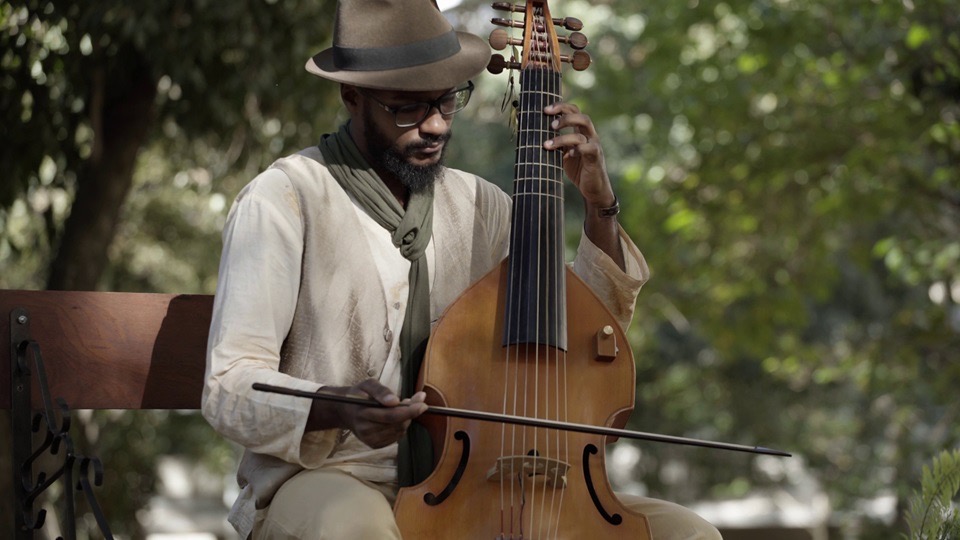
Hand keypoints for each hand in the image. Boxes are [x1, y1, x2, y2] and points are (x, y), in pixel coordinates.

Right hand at [309, 379, 426, 448]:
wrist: (344, 411)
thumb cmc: (358, 395)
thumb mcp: (367, 385)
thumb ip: (381, 391)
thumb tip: (396, 400)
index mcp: (363, 413)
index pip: (391, 415)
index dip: (409, 410)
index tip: (423, 403)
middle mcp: (365, 430)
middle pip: (398, 424)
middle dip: (411, 412)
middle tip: (416, 400)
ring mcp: (370, 440)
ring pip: (399, 431)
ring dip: (406, 418)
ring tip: (401, 407)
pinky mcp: (374, 445)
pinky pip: (396, 437)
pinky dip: (400, 426)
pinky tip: (395, 418)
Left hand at [542, 102, 615, 208]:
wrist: (593, 189)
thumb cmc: (577, 169)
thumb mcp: (563, 153)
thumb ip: (555, 143)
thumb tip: (533, 136)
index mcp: (582, 131)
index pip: (574, 111)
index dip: (561, 107)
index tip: (545, 109)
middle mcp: (590, 136)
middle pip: (582, 117)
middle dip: (564, 118)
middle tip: (550, 124)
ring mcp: (594, 146)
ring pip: (580, 135)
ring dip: (562, 138)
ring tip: (547, 145)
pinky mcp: (595, 158)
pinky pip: (587, 149)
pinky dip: (576, 149)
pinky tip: (567, 155)